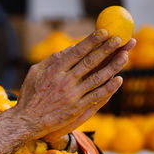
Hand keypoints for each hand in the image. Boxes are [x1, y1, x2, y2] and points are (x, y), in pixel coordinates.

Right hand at [15, 29, 134, 141]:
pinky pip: (96, 96)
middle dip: (107, 49)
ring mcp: (73, 95)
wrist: (28, 121)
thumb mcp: (35, 73)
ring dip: (113, 66)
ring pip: (98, 78)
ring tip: (125, 55)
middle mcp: (65, 81)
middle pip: (90, 62)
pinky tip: (119, 80)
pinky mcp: (77, 108)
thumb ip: (51, 60)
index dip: (92, 41)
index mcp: (55, 70)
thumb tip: (69, 49)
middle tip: (120, 39)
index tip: (104, 32)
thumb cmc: (30, 95)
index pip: (77, 52)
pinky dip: (109, 88)